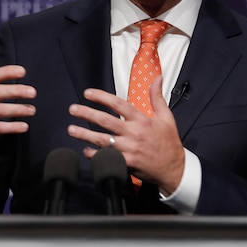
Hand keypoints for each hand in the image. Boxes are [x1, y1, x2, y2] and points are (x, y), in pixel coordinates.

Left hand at [67, 76, 184, 194]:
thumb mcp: (166, 117)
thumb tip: (157, 78)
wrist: (175, 169)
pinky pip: (107, 158)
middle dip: (87, 114)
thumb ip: (157, 97)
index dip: (101, 97)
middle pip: (105, 120)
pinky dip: (94, 154)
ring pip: (102, 140)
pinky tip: (85, 150)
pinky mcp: (127, 163)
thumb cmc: (169, 142)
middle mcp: (134, 133)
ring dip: (85, 134)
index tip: (88, 93)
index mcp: (142, 120)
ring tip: (71, 129)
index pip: (118, 104)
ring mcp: (129, 149)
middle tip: (73, 109)